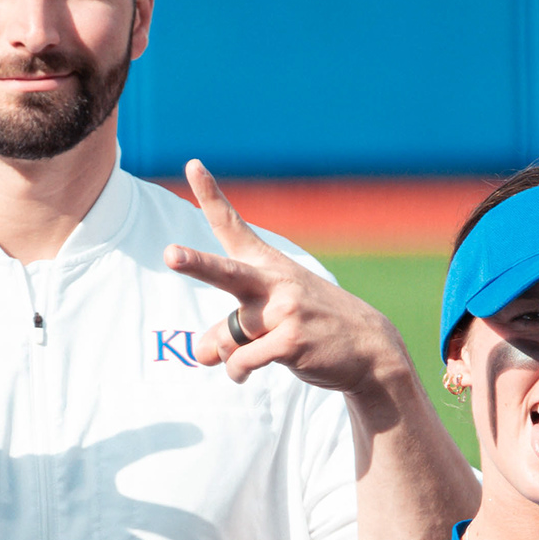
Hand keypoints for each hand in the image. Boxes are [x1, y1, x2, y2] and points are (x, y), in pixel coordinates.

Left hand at [166, 162, 417, 396]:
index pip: (233, 226)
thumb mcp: (270, 322)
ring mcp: (284, 311)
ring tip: (240, 363)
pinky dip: (238, 371)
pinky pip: (242, 361)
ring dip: (227, 355)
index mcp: (268, 265)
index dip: (211, 195)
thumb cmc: (312, 328)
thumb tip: (199, 355)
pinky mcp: (290, 341)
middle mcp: (274, 282)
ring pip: (228, 337)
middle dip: (195, 264)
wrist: (370, 350)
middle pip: (225, 272)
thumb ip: (227, 333)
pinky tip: (244, 375)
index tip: (193, 164)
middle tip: (169, 255)